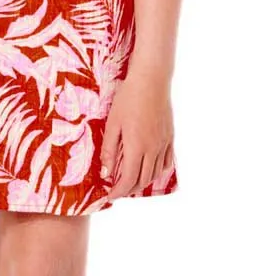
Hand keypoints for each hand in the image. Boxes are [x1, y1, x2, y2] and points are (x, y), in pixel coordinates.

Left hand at [100, 66, 174, 199]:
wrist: (151, 79)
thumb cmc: (128, 98)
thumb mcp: (113, 123)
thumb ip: (109, 149)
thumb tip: (106, 173)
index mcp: (137, 147)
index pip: (128, 180)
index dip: (118, 192)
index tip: (110, 196)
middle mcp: (153, 149)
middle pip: (143, 181)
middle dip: (129, 190)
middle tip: (118, 190)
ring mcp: (164, 144)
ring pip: (155, 173)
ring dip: (143, 182)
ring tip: (131, 181)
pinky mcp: (170, 136)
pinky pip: (166, 162)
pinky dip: (158, 171)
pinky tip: (150, 169)